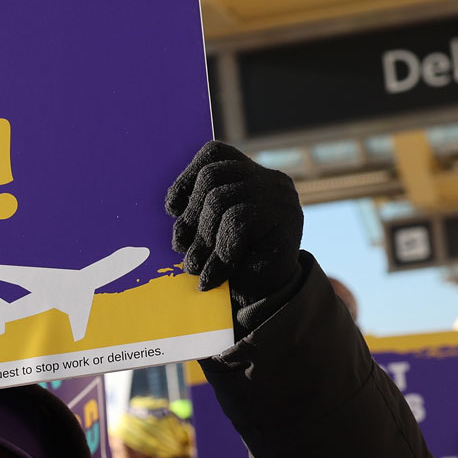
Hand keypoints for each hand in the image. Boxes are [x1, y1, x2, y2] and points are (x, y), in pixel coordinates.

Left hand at [166, 142, 301, 314]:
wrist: (269, 302)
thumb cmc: (236, 265)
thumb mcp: (212, 231)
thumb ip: (198, 211)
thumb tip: (172, 208)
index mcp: (252, 175)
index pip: (215, 154)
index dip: (187, 178)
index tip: (171, 209)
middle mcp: (270, 179)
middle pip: (213, 176)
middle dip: (190, 215)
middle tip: (180, 248)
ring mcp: (280, 197)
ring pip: (220, 201)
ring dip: (201, 239)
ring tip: (194, 267)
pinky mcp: (286, 219)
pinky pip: (237, 224)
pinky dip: (217, 253)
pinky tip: (212, 277)